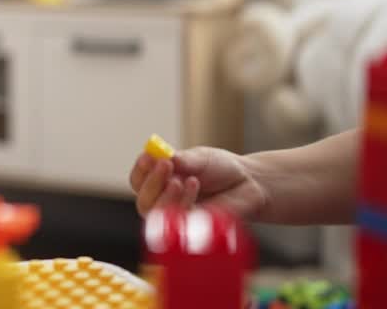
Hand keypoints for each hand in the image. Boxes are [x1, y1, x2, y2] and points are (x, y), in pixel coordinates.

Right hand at [128, 146, 268, 219]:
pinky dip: (183, 201)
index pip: (138, 179)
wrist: (249, 183)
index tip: (148, 157)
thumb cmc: (221, 167)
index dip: (140, 169)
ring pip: (156, 213)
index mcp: (159, 179)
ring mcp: (176, 215)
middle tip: (167, 166)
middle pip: (143, 198)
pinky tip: (194, 185)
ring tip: (186, 179)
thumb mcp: (201, 157)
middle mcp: (163, 199)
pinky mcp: (190, 229)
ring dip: (166, 195)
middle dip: (152, 182)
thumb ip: (184, 159)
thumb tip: (166, 157)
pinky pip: (177, 221)